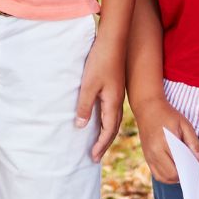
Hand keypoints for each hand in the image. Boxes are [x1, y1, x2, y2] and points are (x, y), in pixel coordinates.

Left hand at [75, 38, 125, 161]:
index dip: (100, 145)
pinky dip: (106, 121)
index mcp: (113, 103)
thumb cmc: (100, 61)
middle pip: (113, 129)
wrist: (113, 40)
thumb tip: (81, 126)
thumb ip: (84, 107)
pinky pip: (111, 110)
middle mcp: (117, 101)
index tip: (92, 157)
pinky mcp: (114, 87)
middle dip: (104, 143)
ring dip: (106, 133)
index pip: (108, 131)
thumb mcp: (88, 86)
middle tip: (95, 156)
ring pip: (113, 120)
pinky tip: (98, 119)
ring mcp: (116, 94)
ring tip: (98, 142)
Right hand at [133, 96, 198, 183]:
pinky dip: (166, 176)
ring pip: (163, 178)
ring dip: (174, 178)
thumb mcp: (184, 124)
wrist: (148, 109)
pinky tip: (174, 168)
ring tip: (183, 169)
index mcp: (163, 143)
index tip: (196, 166)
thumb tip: (198, 159)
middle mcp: (154, 153)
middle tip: (191, 168)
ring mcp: (149, 157)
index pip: (178, 167)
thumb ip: (193, 142)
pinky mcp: (147, 158)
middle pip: (170, 176)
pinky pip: (157, 174)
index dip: (189, 170)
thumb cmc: (168, 115)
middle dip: (183, 175)